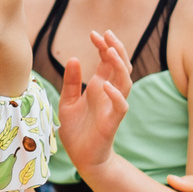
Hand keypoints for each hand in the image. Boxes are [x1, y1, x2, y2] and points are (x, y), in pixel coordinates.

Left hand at [55, 30, 132, 179]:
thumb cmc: (76, 130)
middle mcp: (109, 94)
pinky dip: (116, 95)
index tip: (94, 33)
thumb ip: (71, 82)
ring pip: (125, 82)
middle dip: (116, 49)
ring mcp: (113, 106)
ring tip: (109, 52)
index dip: (103, 46)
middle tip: (107, 34)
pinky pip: (121, 106)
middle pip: (121, 66)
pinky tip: (107, 85)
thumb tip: (73, 58)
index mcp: (99, 86)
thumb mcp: (67, 102)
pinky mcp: (113, 122)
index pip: (107, 61)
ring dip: (119, 66)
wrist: (82, 157)